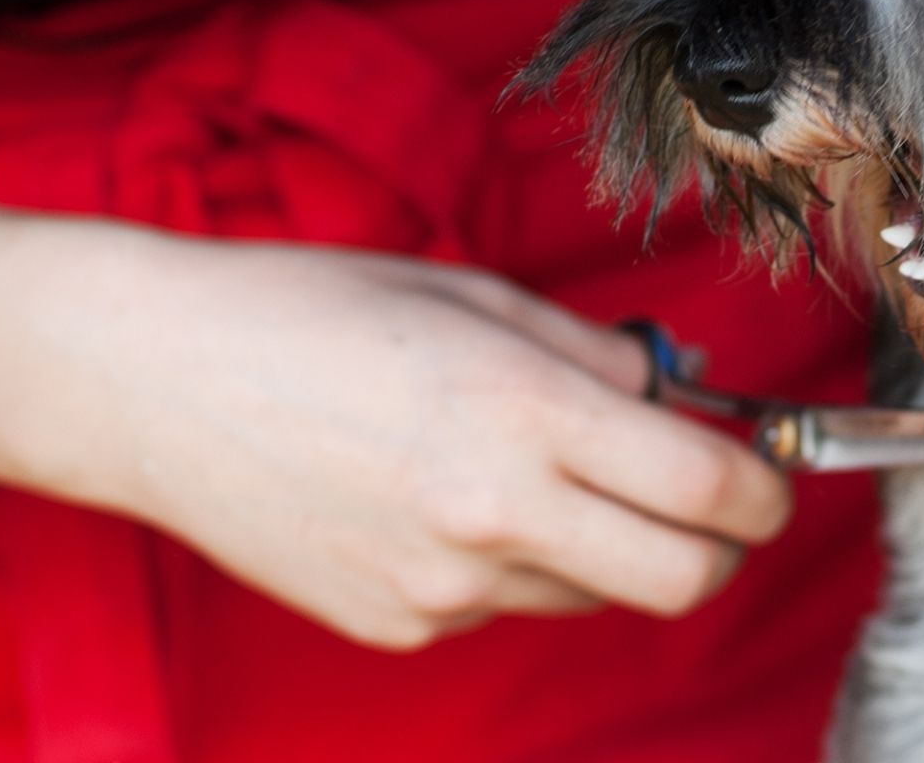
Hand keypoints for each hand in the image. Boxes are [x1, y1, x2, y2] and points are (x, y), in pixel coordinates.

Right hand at [17, 225, 791, 649]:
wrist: (155, 381)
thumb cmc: (313, 309)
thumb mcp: (476, 297)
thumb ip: (594, 355)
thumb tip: (675, 397)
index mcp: (524, 411)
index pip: (705, 488)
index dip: (765, 489)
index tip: (767, 477)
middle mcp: (493, 513)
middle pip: (682, 580)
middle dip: (718, 548)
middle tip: (703, 504)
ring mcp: (442, 587)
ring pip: (593, 595)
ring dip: (605, 549)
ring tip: (528, 474)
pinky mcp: (396, 626)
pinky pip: (502, 606)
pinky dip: (512, 565)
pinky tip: (441, 501)